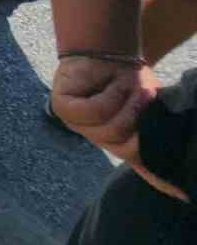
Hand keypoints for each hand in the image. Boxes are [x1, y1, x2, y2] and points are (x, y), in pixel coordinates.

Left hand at [52, 58, 188, 200]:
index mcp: (120, 140)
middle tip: (146, 96)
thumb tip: (180, 186)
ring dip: (126, 103)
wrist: (106, 48)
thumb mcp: (148, 106)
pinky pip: (92, 112)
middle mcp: (98, 136)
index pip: (138, 164)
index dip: (159, 179)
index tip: (182, 196)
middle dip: (139, 119)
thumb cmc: (126, 78)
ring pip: (110, 130)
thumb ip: (153, 135)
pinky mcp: (63, 108)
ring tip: (128, 85)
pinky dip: (109, 95)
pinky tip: (110, 83)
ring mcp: (77, 125)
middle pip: (127, 147)